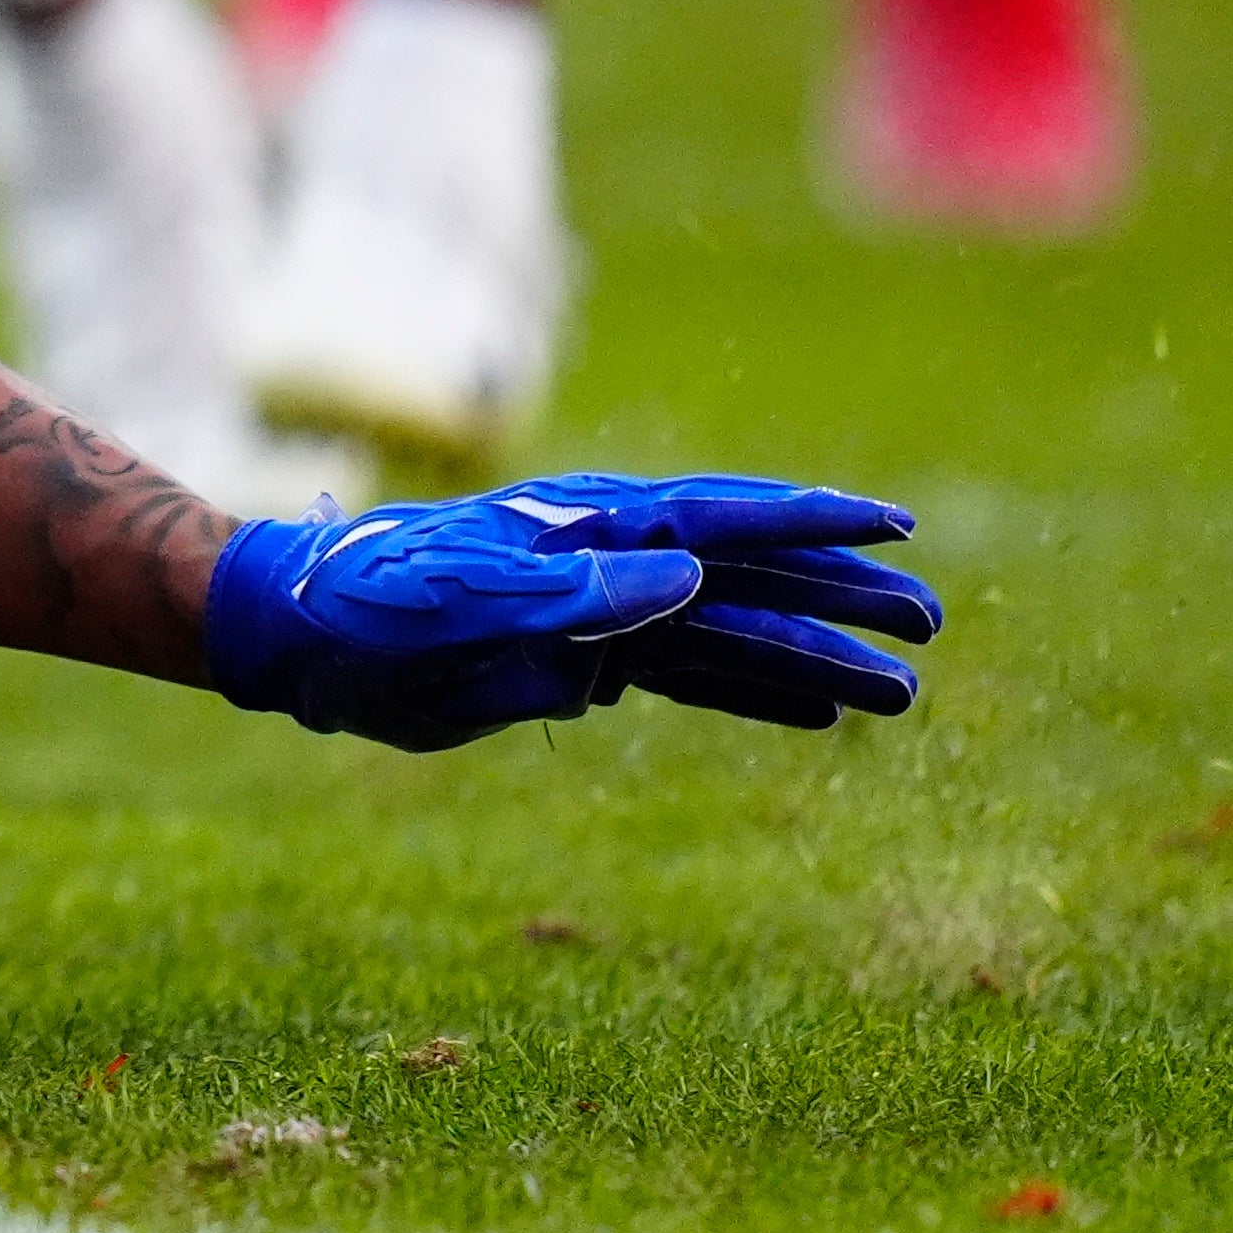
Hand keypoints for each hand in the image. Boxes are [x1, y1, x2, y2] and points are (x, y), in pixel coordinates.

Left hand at [207, 471, 937, 752]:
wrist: (303, 640)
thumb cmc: (375, 603)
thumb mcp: (470, 599)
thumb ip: (577, 589)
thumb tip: (687, 576)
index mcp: (591, 527)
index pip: (723, 520)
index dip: (810, 526)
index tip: (893, 529)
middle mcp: (609, 560)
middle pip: (749, 577)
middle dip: (839, 598)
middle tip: (929, 622)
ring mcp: (600, 611)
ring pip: (732, 635)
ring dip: (813, 658)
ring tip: (900, 688)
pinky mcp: (580, 663)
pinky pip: (688, 678)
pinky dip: (752, 693)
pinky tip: (816, 713)